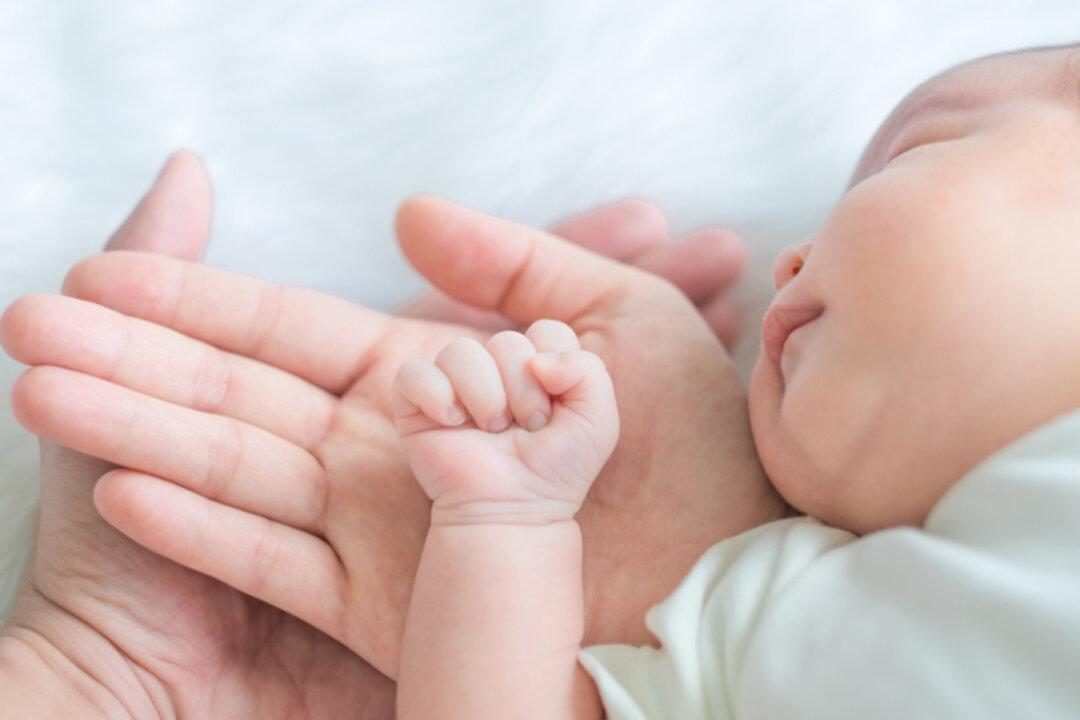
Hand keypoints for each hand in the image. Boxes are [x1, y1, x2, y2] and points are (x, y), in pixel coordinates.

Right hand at [4, 188, 784, 691]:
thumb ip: (517, 263)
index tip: (108, 276)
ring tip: (38, 385)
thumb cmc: (692, 442)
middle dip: (138, 358)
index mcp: (433, 377)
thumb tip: (405, 215)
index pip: (292, 330)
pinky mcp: (385, 604)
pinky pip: (279, 561)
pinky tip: (123, 491)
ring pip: (237, 468)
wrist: (723, 579)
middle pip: (241, 395)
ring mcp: (378, 525)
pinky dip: (204, 530)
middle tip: (32, 322)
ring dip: (139, 428)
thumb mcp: (616, 321)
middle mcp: (388, 448)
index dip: (200, 301)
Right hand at [393, 324, 617, 524]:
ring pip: (459, 351)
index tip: (554, 415)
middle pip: (506, 342)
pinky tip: (452, 423)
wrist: (515, 511)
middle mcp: (495, 368)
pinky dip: (435, 395)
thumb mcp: (597, 422)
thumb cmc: (556, 470)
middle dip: (521, 391)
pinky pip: (413, 373)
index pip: (548, 332)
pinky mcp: (415, 403)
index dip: (555, 369)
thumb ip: (589, 372)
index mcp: (537, 365)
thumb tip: (538, 360)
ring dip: (482, 395)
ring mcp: (454, 382)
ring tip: (490, 430)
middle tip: (523, 431)